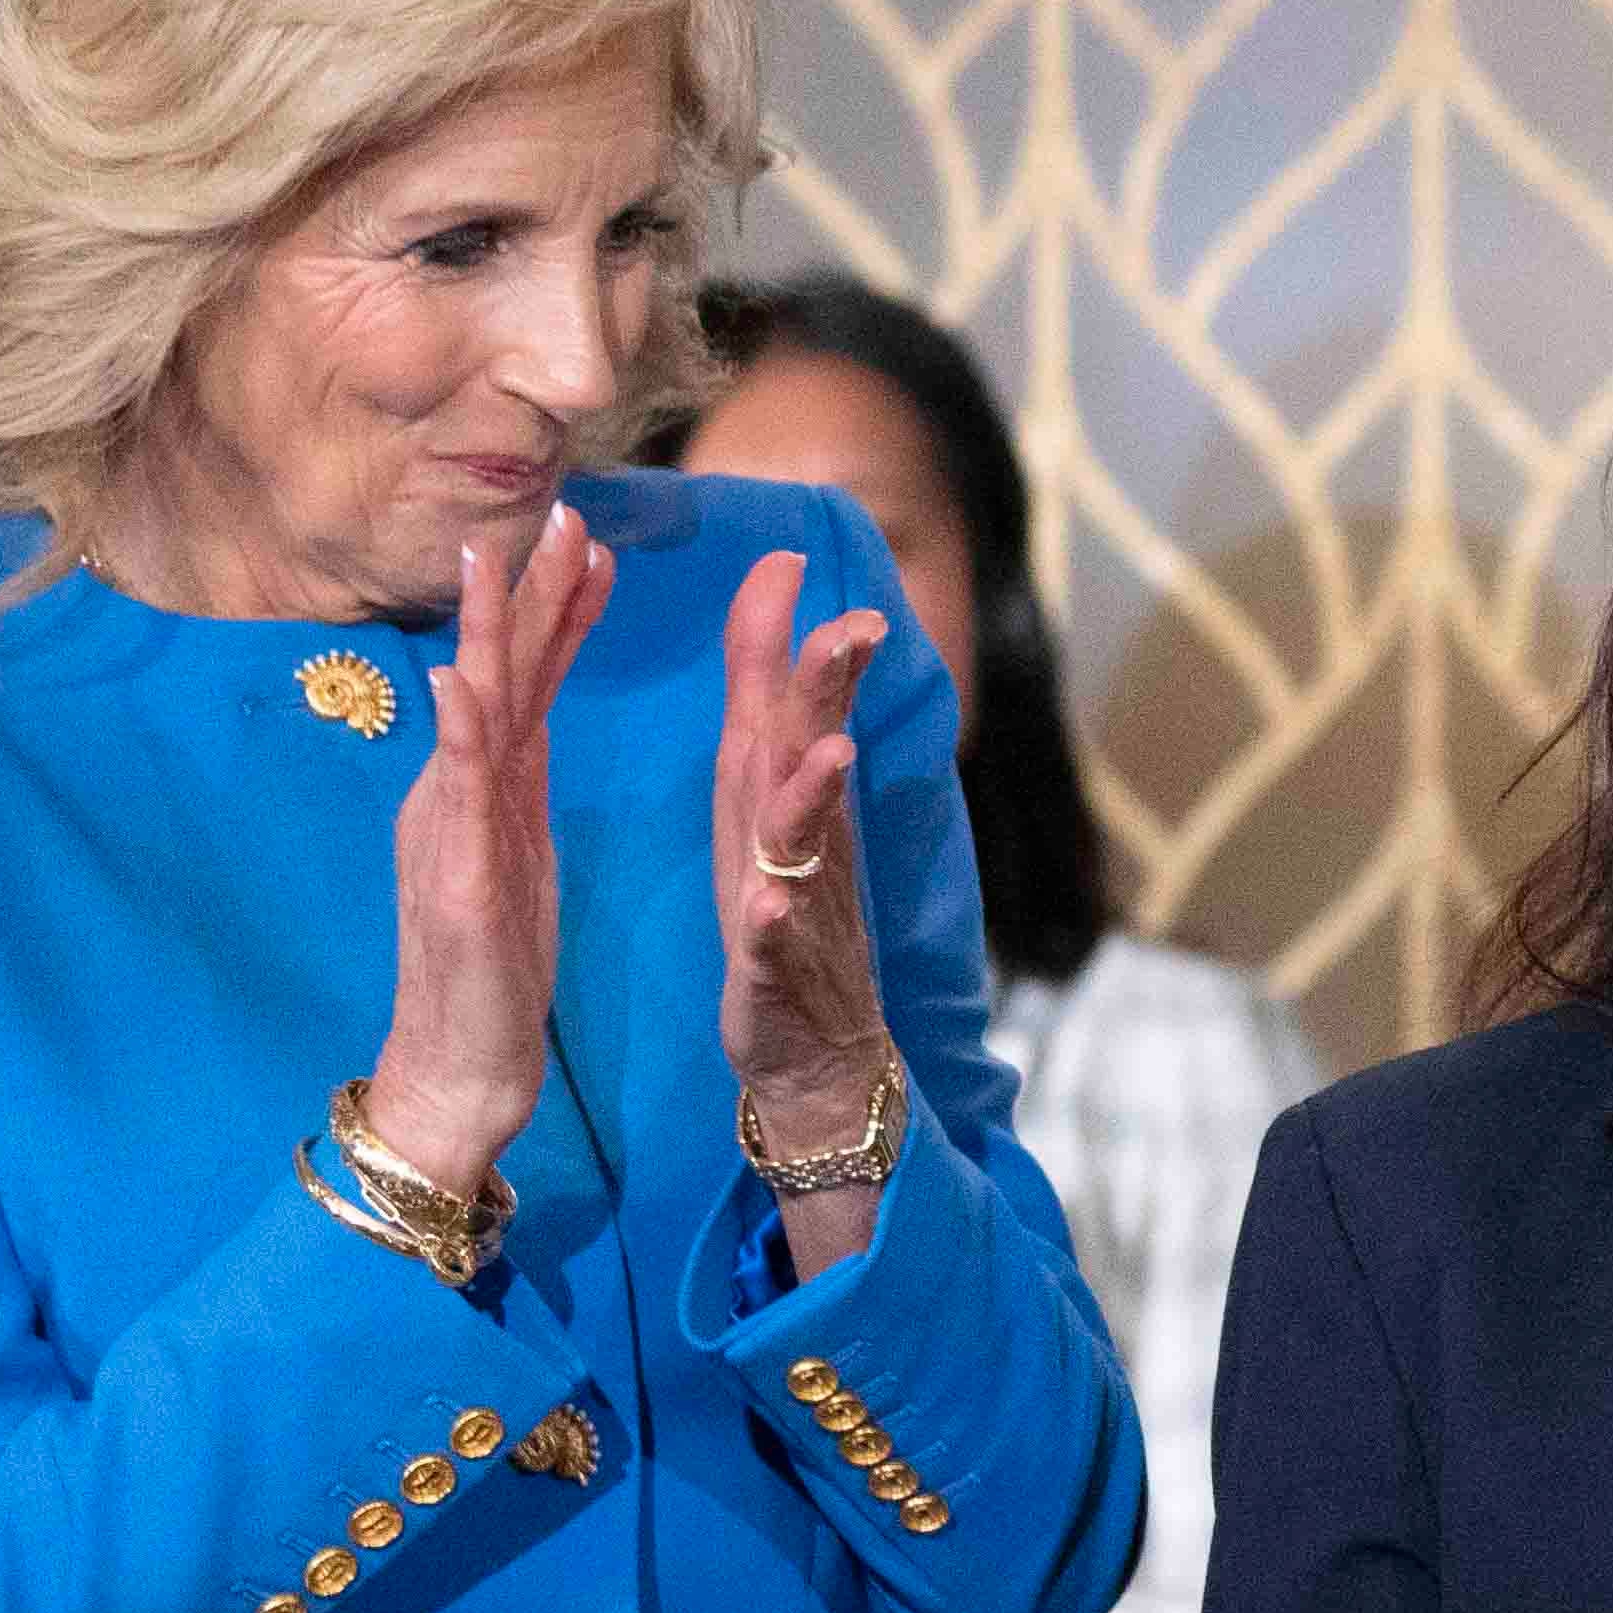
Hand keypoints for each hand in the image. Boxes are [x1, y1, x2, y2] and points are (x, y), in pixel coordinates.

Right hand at [360, 509, 605, 1185]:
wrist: (461, 1062)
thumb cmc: (492, 966)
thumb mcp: (513, 853)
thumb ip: (508, 778)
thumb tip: (508, 703)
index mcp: (487, 789)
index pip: (528, 679)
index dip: (558, 608)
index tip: (591, 536)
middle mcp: (459, 794)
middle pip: (497, 674)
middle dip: (526, 592)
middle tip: (558, 511)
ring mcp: (450, 833)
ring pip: (471, 717)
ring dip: (486, 636)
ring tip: (497, 560)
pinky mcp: (456, 885)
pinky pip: (458, 804)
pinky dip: (461, 740)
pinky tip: (462, 687)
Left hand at [713, 546, 904, 1163]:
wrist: (815, 1054)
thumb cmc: (781, 919)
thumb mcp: (761, 803)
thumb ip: (762, 710)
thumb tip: (772, 613)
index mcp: (778, 799)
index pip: (785, 704)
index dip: (785, 635)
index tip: (788, 558)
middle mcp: (800, 841)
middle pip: (810, 753)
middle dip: (826, 690)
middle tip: (851, 626)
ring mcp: (799, 905)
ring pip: (806, 842)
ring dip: (815, 797)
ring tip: (825, 754)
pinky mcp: (778, 972)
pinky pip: (777, 945)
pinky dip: (776, 923)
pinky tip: (772, 905)